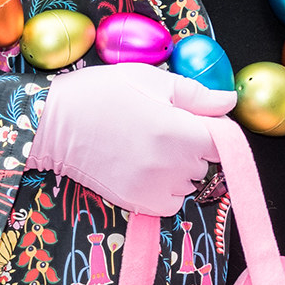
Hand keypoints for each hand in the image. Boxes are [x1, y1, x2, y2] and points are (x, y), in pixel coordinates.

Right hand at [30, 62, 234, 214]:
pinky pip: (171, 203)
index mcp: (178, 130)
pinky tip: (146, 169)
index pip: (224, 141)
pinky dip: (166, 191)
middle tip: (165, 129)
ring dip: (180, 169)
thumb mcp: (152, 80)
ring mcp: (153, 187)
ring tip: (150, 148)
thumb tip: (230, 102)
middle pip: (207, 162)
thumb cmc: (102, 93)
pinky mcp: (136, 203)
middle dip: (195, 147)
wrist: (54, 123)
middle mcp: (170, 164)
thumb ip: (197, 95)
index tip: (196, 120)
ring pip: (189, 183)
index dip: (213, 129)